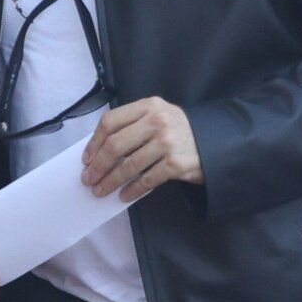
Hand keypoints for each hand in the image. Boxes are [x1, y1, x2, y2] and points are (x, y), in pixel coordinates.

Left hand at [82, 97, 203, 202]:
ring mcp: (167, 142)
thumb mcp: (158, 115)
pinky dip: (131, 190)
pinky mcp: (176, 164)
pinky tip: (124, 195)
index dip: (94, 142)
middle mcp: (157, 121)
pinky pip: (146, 180)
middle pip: (115, 144)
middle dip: (98, 165)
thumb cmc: (179, 130)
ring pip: (128, 165)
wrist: (215, 141)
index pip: (111, 121)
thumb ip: (133, 125)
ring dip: (110, 181)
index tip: (87, 158)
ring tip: (101, 191)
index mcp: (149, 105)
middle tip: (88, 179)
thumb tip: (99, 152)